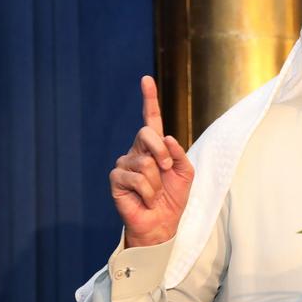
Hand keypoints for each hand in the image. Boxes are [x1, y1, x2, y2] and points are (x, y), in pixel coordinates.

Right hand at [110, 76, 194, 247]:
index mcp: (154, 147)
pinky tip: (145, 199)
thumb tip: (167, 138)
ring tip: (155, 193)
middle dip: (162, 153)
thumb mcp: (185, 173)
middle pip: (147, 134)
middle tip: (167, 170)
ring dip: (157, 182)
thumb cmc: (173, 198)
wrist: (162, 223)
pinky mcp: (116, 179)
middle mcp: (136, 151)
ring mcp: (124, 164)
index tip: (146, 79)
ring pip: (145, 162)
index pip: (151, 119)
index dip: (149, 98)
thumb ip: (179, 154)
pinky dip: (148, 192)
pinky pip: (137, 179)